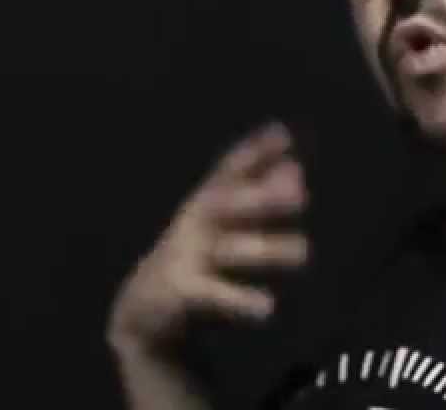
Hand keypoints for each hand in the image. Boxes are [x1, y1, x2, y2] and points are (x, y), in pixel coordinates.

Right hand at [107, 122, 308, 355]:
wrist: (141, 310)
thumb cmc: (194, 260)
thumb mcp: (222, 225)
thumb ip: (257, 197)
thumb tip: (296, 169)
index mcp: (203, 204)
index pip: (229, 172)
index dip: (253, 152)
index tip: (282, 135)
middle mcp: (192, 224)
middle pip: (227, 205)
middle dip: (261, 198)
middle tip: (300, 196)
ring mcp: (183, 256)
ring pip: (229, 250)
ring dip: (266, 250)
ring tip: (304, 252)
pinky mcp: (179, 291)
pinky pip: (214, 294)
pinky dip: (240, 300)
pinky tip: (268, 308)